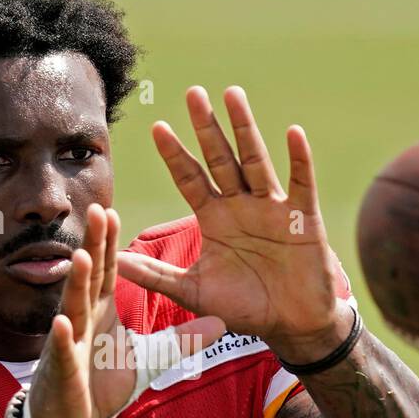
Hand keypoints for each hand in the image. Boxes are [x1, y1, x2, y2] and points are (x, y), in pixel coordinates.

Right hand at [27, 203, 224, 417]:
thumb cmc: (101, 385)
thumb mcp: (151, 359)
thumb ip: (182, 339)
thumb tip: (220, 323)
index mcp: (101, 311)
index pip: (108, 270)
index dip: (110, 241)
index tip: (113, 210)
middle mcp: (83, 320)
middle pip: (90, 277)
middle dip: (93, 245)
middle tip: (98, 210)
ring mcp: (70, 344)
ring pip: (73, 308)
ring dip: (77, 283)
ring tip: (82, 257)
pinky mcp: (64, 372)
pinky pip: (64, 354)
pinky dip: (63, 340)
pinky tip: (63, 324)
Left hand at [116, 86, 351, 363]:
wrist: (291, 324)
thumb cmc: (244, 307)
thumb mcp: (193, 292)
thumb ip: (156, 276)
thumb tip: (114, 262)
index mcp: (215, 218)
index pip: (190, 179)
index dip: (175, 154)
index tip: (157, 127)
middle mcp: (242, 205)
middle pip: (220, 158)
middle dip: (206, 127)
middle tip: (192, 93)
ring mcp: (273, 207)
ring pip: (256, 161)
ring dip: (245, 128)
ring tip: (232, 95)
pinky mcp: (303, 217)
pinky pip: (301, 183)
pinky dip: (299, 159)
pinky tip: (293, 133)